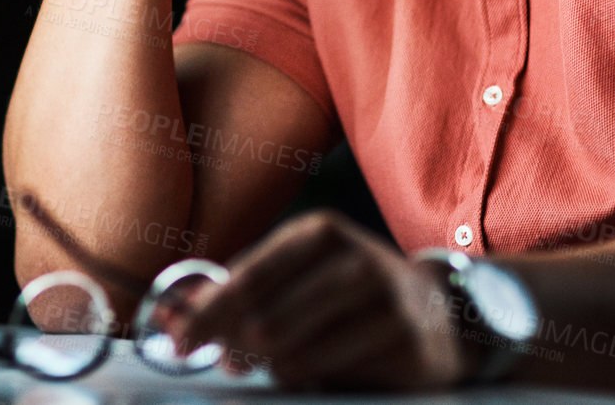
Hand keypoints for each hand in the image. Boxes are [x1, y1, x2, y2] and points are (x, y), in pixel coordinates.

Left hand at [169, 210, 476, 389]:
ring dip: (268, 370)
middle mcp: (354, 260)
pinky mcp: (404, 344)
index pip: (249, 277)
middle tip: (220, 362)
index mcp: (319, 233)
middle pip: (267, 319)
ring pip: (296, 353)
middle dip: (231, 347)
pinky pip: (333, 374)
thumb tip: (175, 312)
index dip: (208, 313)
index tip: (178, 340)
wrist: (439, 310)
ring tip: (264, 367)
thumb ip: (243, 288)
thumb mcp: (301, 270)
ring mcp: (383, 303)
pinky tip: (308, 372)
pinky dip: (309, 380)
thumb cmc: (349, 290)